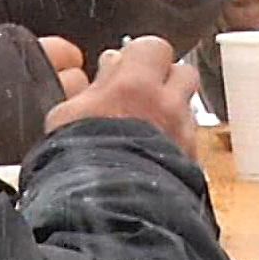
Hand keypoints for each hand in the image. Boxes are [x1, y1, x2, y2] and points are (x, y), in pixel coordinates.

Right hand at [44, 36, 199, 157]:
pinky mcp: (192, 160)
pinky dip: (176, 141)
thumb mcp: (66, 117)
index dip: (140, 56)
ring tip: (149, 126)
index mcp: (135, 84)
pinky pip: (189, 139)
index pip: (152, 46)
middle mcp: (167, 103)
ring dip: (173, 110)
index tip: (126, 69)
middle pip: (183, 71)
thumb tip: (109, 66)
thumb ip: (90, 86)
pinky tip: (156, 155)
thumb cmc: (80, 164)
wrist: (110, 213)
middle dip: (166, 79)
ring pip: (187, 106)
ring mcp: (183, 132)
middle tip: (143, 95)